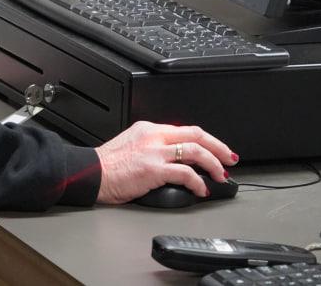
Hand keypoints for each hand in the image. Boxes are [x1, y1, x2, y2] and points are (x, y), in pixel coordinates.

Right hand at [94, 121, 236, 204]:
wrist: (91, 173)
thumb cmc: (107, 166)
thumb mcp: (132, 147)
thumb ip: (153, 148)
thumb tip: (174, 160)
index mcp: (149, 129)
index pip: (185, 130)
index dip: (206, 140)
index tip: (216, 150)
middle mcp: (154, 136)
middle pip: (196, 135)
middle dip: (218, 147)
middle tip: (229, 158)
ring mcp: (154, 151)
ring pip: (196, 151)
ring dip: (213, 163)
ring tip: (220, 176)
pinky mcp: (153, 169)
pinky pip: (185, 173)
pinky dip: (198, 182)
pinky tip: (200, 190)